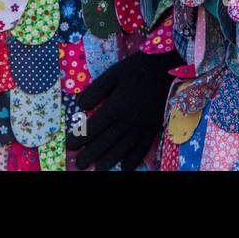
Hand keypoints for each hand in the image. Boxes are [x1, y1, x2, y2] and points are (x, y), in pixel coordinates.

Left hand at [66, 48, 178, 170]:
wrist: (168, 68)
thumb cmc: (138, 68)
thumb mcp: (113, 73)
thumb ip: (95, 90)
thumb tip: (79, 105)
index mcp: (115, 106)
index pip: (93, 127)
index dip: (80, 138)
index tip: (70, 145)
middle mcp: (127, 121)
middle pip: (105, 142)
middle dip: (90, 155)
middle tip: (79, 165)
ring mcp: (142, 127)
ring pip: (122, 149)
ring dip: (108, 161)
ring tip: (97, 170)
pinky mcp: (153, 128)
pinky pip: (143, 148)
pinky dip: (134, 160)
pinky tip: (125, 167)